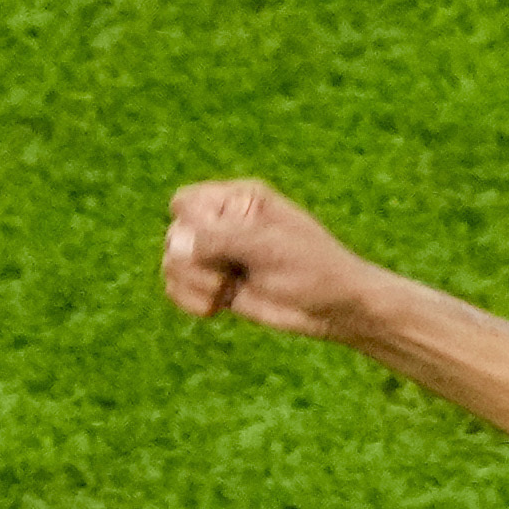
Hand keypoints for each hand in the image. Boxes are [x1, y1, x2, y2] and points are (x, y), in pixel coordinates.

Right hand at [161, 178, 388, 340]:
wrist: (335, 308)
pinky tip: (218, 308)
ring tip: (224, 293)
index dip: (191, 227)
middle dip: (193, 262)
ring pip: (172, 265)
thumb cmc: (312, 269)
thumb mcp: (267, 247)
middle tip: (226, 277)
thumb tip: (173, 245)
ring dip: (193, 285)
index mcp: (238, 200)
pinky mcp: (218, 286)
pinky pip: (179, 289)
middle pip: (173, 235)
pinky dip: (191, 301)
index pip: (184, 203)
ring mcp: (219, 256)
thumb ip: (218, 240)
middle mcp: (223, 224)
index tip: (221, 246)